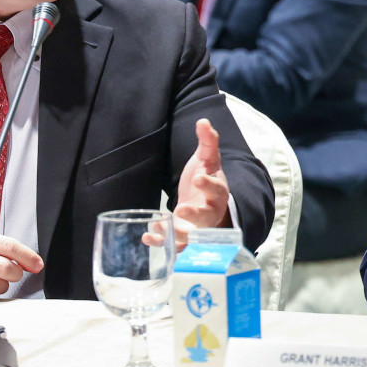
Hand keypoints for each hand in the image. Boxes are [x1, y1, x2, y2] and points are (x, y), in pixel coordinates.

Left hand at [172, 118, 231, 247]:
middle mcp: (211, 212)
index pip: (218, 189)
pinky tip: (148, 237)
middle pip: (207, 216)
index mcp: (218, 191)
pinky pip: (177, 245)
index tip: (198, 178)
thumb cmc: (207, 178)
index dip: (208, 184)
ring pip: (193, 236)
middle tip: (180, 210)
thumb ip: (208, 141)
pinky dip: (162, 243)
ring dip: (178, 234)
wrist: (209, 204)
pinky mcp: (186, 238)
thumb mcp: (208, 159)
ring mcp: (199, 228)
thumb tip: (203, 121)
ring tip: (162, 227)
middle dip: (195, 215)